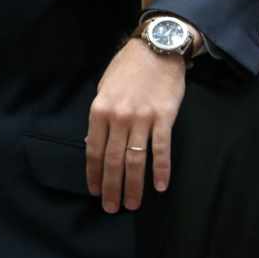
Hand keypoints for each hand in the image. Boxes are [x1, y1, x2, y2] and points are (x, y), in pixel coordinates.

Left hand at [84, 38, 186, 212]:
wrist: (156, 49)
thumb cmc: (126, 69)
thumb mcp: (104, 89)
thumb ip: (100, 117)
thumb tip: (95, 143)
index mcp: (99, 110)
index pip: (93, 150)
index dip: (94, 173)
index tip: (94, 191)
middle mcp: (118, 117)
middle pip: (113, 160)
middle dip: (111, 186)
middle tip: (111, 208)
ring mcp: (142, 119)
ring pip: (135, 159)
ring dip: (133, 185)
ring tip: (131, 204)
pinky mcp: (164, 118)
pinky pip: (161, 149)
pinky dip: (161, 170)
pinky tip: (160, 187)